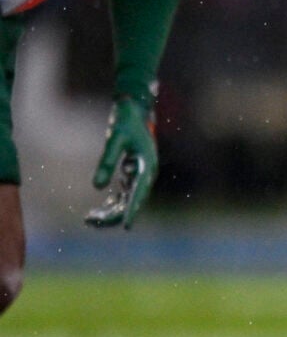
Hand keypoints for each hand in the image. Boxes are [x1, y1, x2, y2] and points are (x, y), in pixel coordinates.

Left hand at [87, 93, 157, 228]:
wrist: (133, 108)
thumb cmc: (126, 121)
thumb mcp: (114, 139)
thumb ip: (107, 162)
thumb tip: (97, 187)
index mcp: (147, 166)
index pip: (140, 194)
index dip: (133, 211)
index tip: (127, 227)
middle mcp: (146, 174)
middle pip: (132, 202)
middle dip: (113, 215)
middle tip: (89, 220)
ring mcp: (139, 174)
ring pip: (127, 201)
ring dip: (110, 211)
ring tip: (88, 219)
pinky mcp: (132, 173)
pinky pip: (123, 195)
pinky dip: (111, 204)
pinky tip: (97, 210)